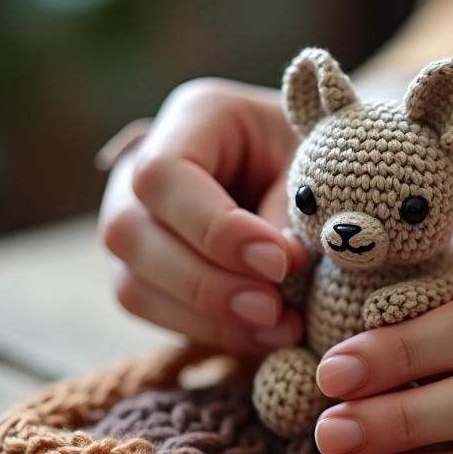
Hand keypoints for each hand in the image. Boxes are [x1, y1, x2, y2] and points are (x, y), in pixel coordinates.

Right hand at [98, 79, 306, 355]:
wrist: (322, 178)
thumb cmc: (322, 162)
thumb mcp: (318, 171)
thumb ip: (289, 220)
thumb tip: (274, 281)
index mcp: (193, 117)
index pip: (165, 175)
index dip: (215, 229)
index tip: (280, 262)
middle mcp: (142, 167)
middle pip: (130, 234)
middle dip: (208, 283)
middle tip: (274, 309)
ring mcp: (136, 221)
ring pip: (133, 284)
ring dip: (209, 318)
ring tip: (279, 328)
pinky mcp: (146, 269)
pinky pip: (155, 312)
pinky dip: (213, 332)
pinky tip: (264, 336)